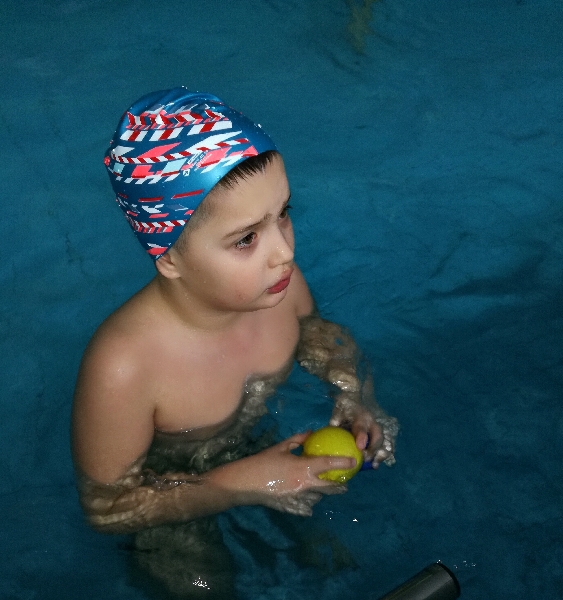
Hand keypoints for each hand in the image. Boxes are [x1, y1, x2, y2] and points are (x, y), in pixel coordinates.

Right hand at [210, 433, 354, 515]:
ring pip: (318, 497)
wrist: (244, 483)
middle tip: (344, 482)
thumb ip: (298, 441)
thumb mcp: (280, 447)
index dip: (342, 463)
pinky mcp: (291, 507)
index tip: (353, 461)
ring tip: (322, 488)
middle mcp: (304, 484)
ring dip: (322, 493)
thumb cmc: (262, 461)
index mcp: (302, 467)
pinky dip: (308, 503)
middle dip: (339, 486)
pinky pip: (306, 507)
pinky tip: (307, 499)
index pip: (328, 465)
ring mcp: (298, 498)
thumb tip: (311, 434)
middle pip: (329, 487)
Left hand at [330, 392, 394, 466]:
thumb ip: (334, 423)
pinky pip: (385, 445)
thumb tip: (327, 434)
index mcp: (361, 416)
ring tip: (374, 465)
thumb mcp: (337, 413)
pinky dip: (381, 455)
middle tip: (366, 459)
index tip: (360, 447)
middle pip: (377, 436)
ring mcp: (377, 429)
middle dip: (374, 449)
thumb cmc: (344, 410)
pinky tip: (375, 465)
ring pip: (383, 441)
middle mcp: (372, 422)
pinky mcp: (379, 435)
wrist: (354, 401)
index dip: (362, 436)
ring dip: (381, 453)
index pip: (362, 426)